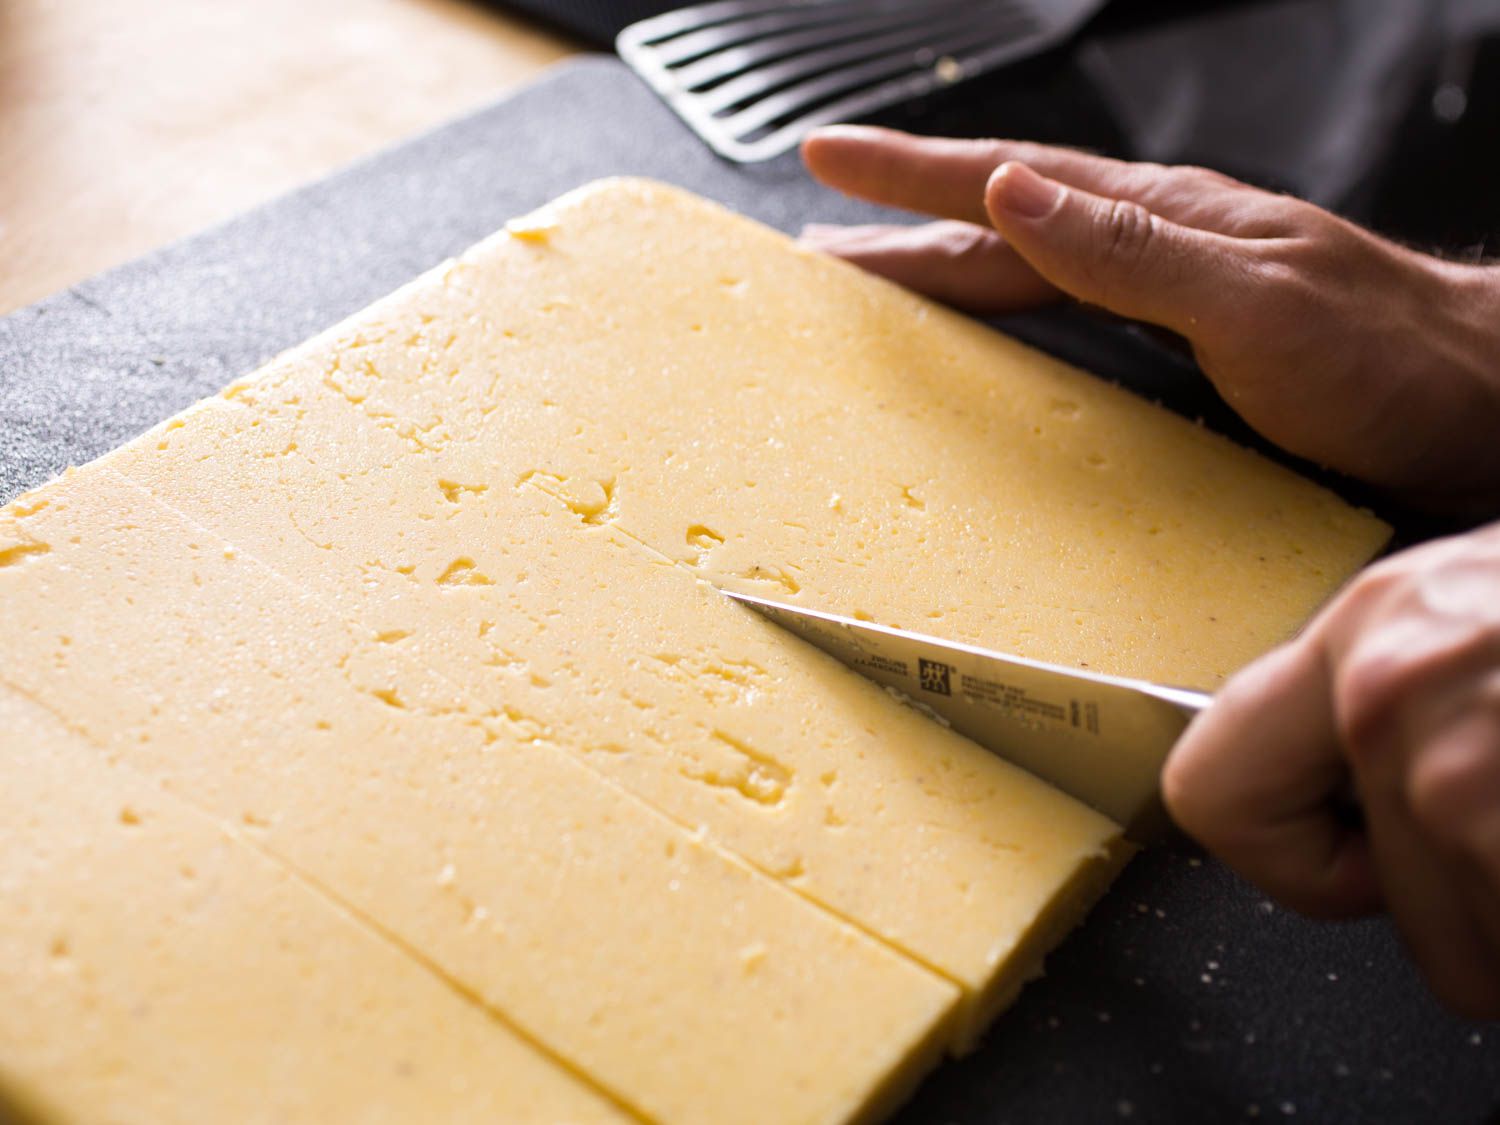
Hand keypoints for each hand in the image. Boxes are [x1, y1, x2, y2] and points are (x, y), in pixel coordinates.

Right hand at [800, 125, 1499, 515]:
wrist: (1480, 409)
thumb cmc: (1390, 361)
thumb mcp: (1251, 301)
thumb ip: (1127, 250)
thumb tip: (1012, 192)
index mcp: (1158, 223)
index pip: (1006, 184)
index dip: (910, 172)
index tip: (829, 156)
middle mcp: (1155, 250)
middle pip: (999, 224)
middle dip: (902, 223)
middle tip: (824, 235)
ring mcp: (1170, 295)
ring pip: (1028, 267)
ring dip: (947, 266)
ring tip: (884, 277)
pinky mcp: (1185, 349)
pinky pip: (1066, 315)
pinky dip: (1007, 313)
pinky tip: (993, 335)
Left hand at [1163, 521, 1499, 1017]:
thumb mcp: (1489, 610)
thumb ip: (1403, 688)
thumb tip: (1340, 779)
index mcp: (1370, 631)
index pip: (1207, 792)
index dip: (1288, 853)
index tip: (1356, 852)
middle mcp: (1397, 695)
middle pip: (1353, 904)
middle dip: (1443, 907)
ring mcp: (1470, 772)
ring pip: (1464, 955)